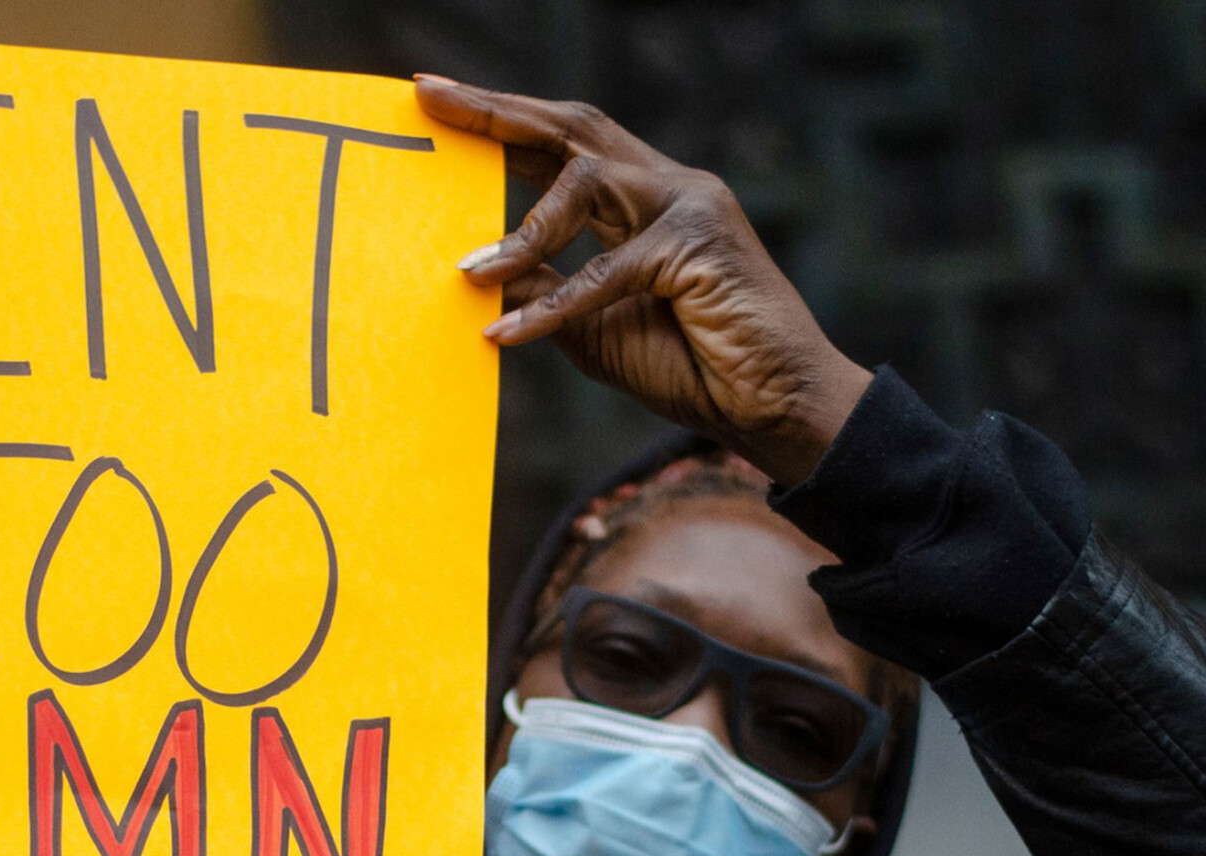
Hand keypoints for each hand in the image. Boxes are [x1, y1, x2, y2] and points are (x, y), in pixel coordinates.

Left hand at [417, 77, 872, 488]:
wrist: (775, 411)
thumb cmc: (694, 369)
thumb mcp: (593, 329)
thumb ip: (543, 290)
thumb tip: (474, 270)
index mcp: (645, 201)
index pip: (563, 147)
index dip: (502, 123)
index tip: (435, 103)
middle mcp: (669, 187)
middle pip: (573, 128)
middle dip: (498, 111)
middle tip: (430, 95)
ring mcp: (690, 208)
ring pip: (586, 180)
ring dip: (522, 227)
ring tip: (467, 271)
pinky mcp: (698, 248)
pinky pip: (605, 270)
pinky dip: (553, 306)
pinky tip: (506, 336)